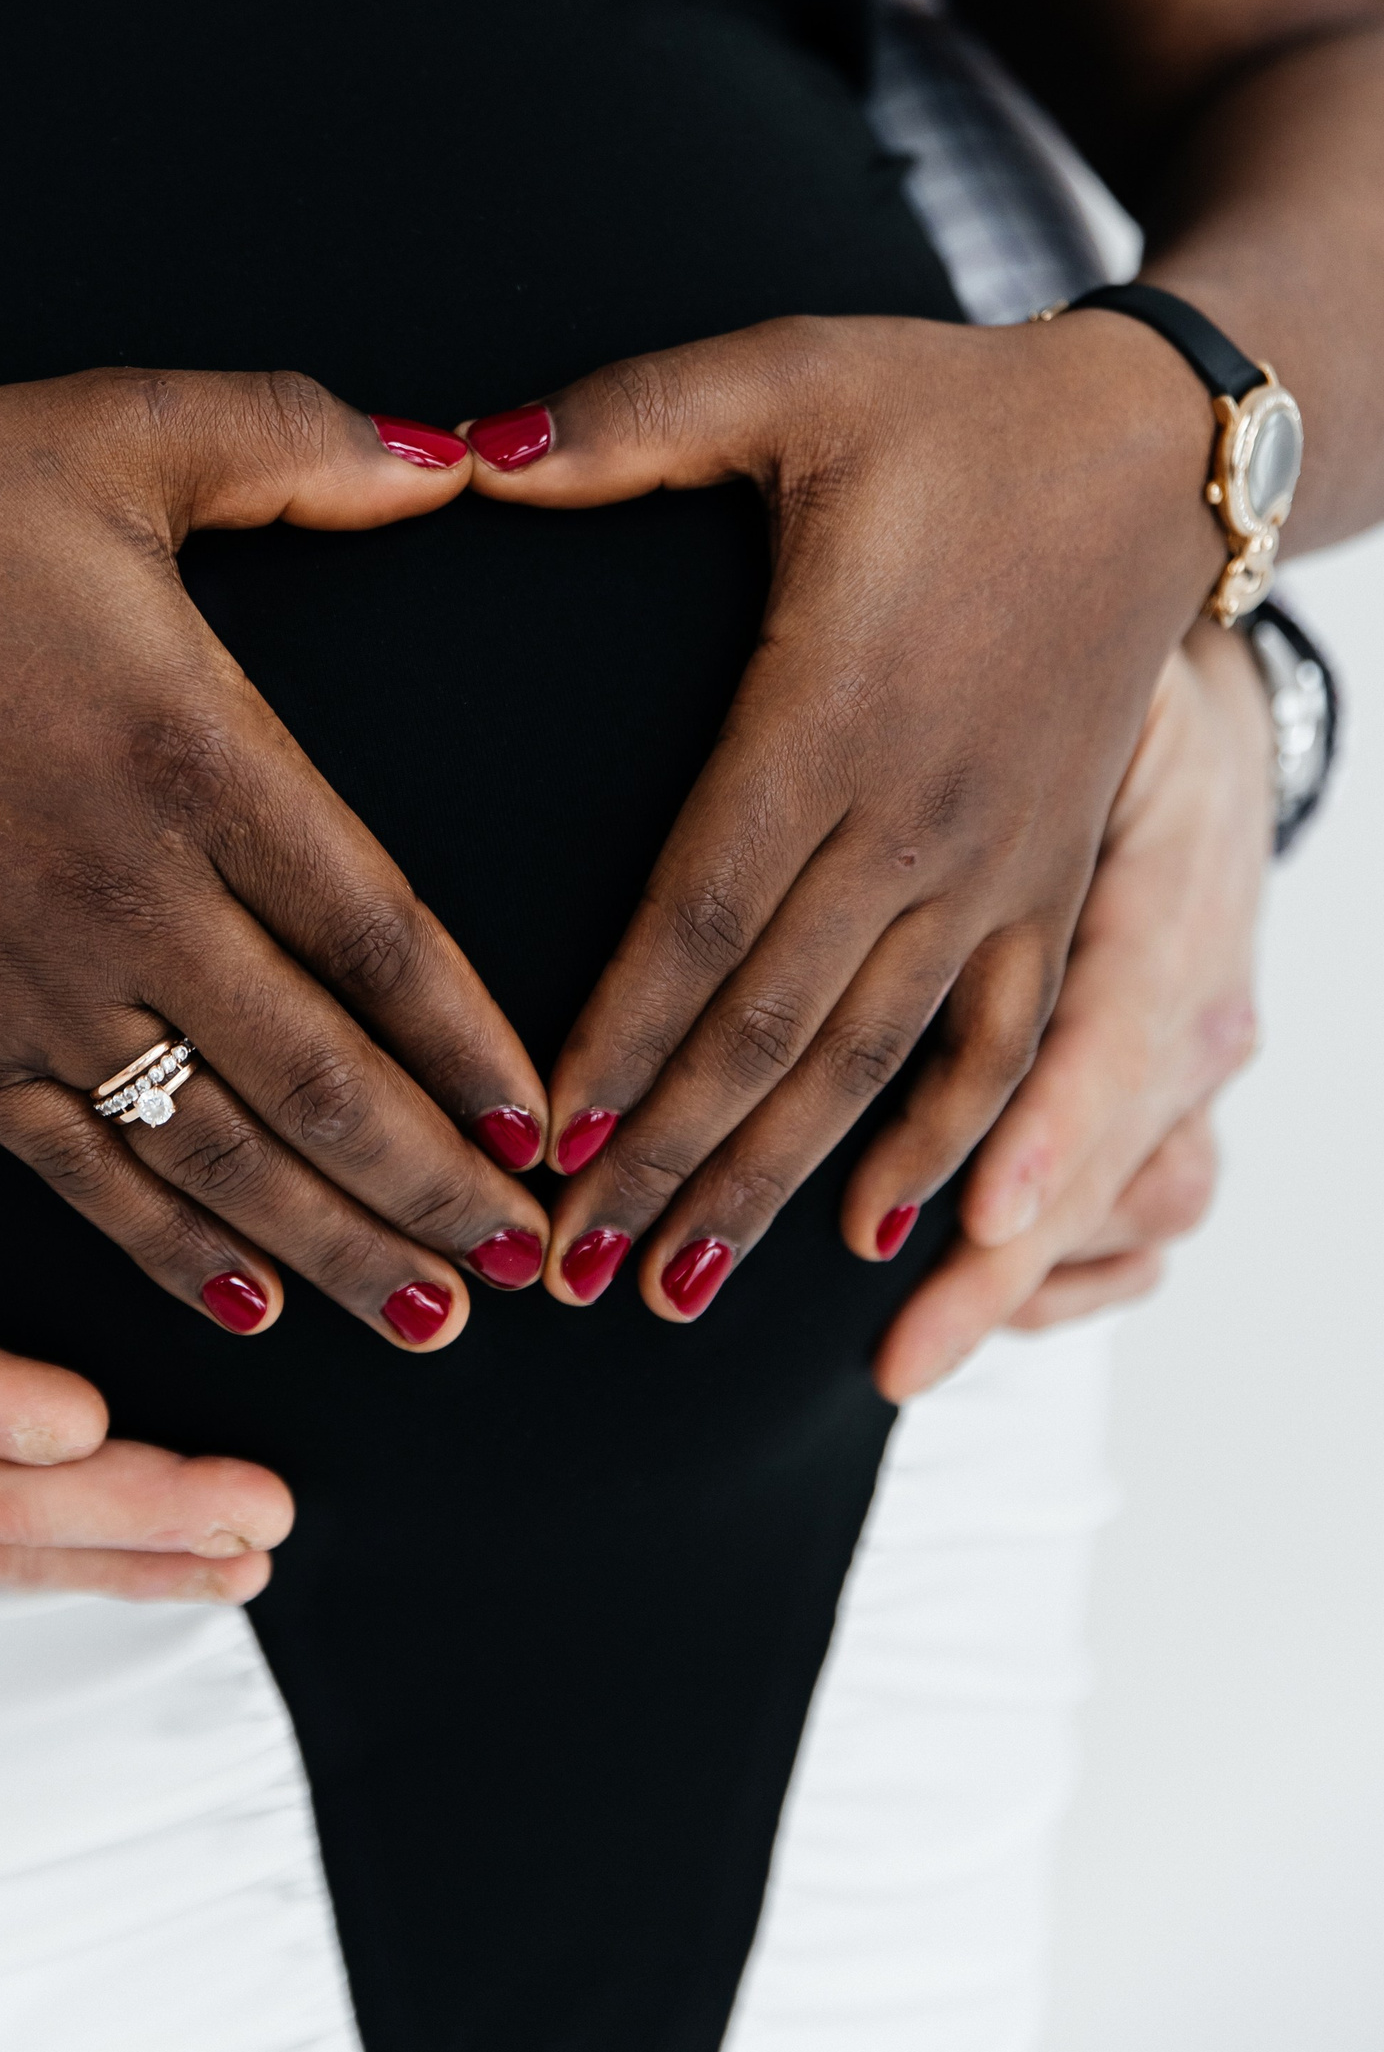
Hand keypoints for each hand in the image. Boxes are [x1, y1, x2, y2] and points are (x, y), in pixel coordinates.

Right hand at [0, 372, 550, 1348]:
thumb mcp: (113, 429)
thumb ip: (301, 439)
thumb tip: (460, 459)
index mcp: (193, 750)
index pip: (379, 932)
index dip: (474, 1044)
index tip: (545, 1120)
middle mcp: (128, 895)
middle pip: (323, 1078)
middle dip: (440, 1184)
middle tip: (536, 1257)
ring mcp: (31, 985)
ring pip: (221, 1155)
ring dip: (340, 1245)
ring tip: (441, 1315)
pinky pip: (86, 1175)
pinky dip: (178, 1250)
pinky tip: (254, 1303)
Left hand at [461, 309, 1225, 1315]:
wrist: (1151, 445)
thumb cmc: (949, 406)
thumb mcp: (780, 378)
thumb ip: (617, 424)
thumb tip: (452, 447)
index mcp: (826, 707)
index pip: (695, 917)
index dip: (610, 1044)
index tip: (530, 1147)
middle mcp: (911, 812)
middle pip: (766, 1026)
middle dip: (659, 1161)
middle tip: (560, 1275)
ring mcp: (994, 860)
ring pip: (869, 1061)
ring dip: (769, 1182)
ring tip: (674, 1289)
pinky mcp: (1052, 878)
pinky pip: (1003, 1040)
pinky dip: (946, 1142)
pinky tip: (882, 1232)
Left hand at [870, 617, 1268, 1394]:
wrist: (1197, 710)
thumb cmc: (1096, 697)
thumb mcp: (1072, 696)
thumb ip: (988, 756)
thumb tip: (852, 738)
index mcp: (1168, 891)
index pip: (1115, 1029)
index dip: (1051, 1130)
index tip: (981, 1212)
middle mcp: (1198, 995)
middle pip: (1114, 1157)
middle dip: (999, 1269)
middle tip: (892, 1355)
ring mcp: (1200, 1056)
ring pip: (1138, 1205)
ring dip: (1023, 1284)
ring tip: (903, 1349)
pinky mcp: (1180, 1089)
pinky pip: (1149, 1208)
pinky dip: (1070, 1268)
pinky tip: (980, 1297)